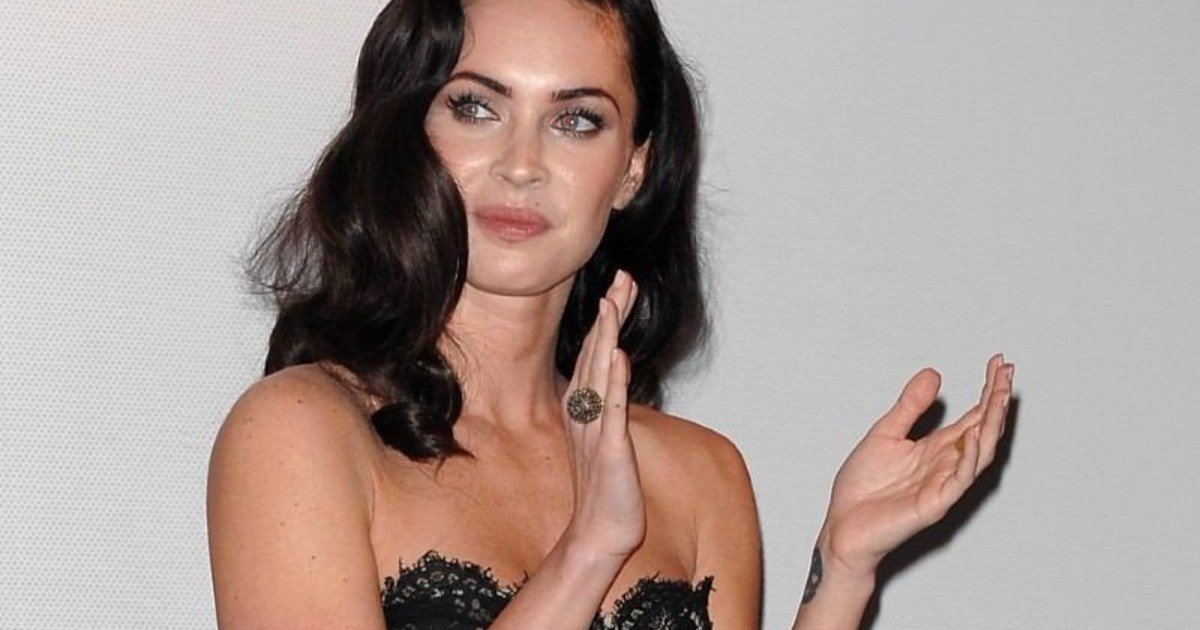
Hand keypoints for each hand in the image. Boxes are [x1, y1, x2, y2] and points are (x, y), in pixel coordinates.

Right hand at [560, 269, 642, 560]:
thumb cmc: (605, 488)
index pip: (597, 352)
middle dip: (611, 314)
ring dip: (606, 336)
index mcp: (584, 407)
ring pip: (599, 373)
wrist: (600, 532)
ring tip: (613, 302)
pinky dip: (613, 381)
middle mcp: (585, 412)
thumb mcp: (603, 437)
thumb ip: (605, 405)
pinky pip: (611, 410)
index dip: (610, 319)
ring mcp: (595, 429)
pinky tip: (616, 355)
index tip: (619, 286)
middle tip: (621, 277)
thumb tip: (610, 376)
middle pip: (597, 352)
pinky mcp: (610, 449)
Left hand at [820, 354, 1014, 574]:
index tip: (998, 363)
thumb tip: (933, 373)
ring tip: (1001, 396)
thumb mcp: (885, 434)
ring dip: (993, 424)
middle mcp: (946, 464)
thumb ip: (909, 406)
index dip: (988, 390)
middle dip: (998, 401)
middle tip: (1008, 372)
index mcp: (936, 448)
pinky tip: (974, 433)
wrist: (842, 526)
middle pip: (984, 429)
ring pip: (981, 452)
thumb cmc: (862, 488)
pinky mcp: (934, 503)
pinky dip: (970, 456)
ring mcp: (944, 484)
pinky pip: (960, 479)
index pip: (973, 415)